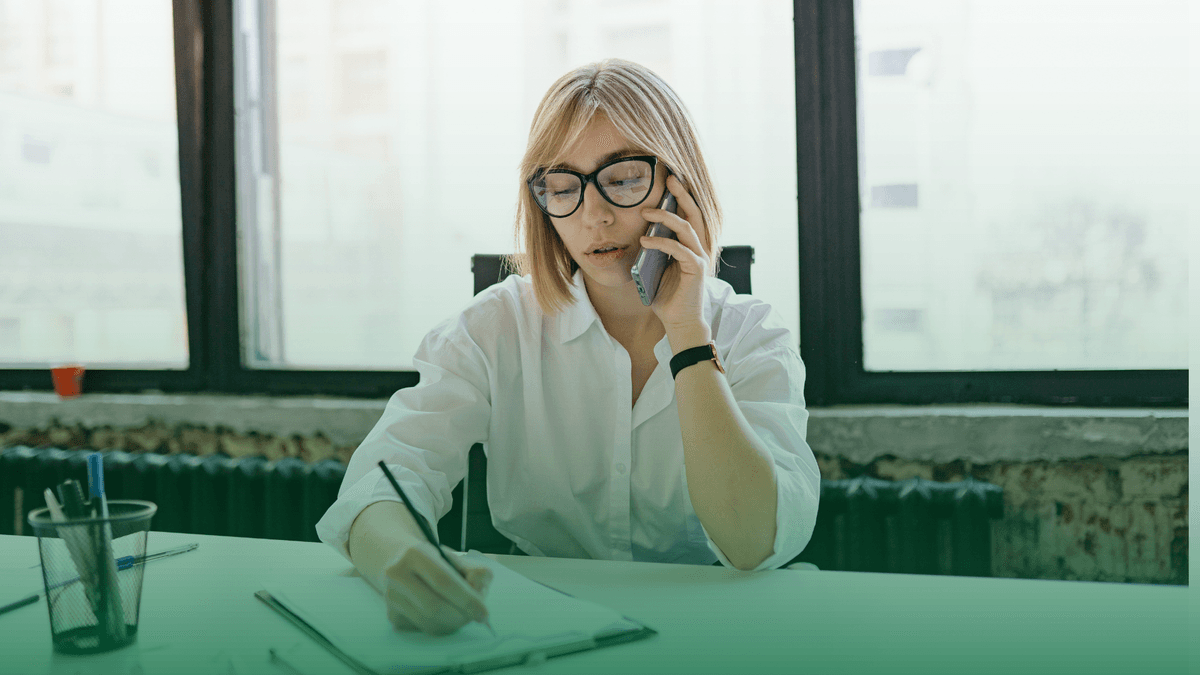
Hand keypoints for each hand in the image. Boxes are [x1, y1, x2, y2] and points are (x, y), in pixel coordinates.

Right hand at [378, 539, 492, 634]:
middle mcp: (397, 574)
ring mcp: (390, 596)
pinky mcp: (391, 615)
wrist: (402, 562)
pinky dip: (440, 627)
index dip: (467, 600)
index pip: (444, 582)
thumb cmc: (436, 562)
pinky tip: (443, 615)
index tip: (483, 614)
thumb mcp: (458, 558)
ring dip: (452, 625)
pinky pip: (422, 630)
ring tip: (461, 615)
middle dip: (460, 617)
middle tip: (474, 617)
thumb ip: (475, 573)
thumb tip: (478, 597)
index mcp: (415, 553)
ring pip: (428, 623)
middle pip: (434, 607)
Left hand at [639, 175, 712, 346]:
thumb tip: (639, 232)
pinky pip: (679, 249)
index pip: (689, 214)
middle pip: (694, 213)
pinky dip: (661, 243)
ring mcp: (699, 257)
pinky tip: (645, 241)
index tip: (669, 179)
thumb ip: (653, 250)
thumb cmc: (667, 296)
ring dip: (665, 217)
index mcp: (690, 245)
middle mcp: (699, 247)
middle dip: (682, 194)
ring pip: (686, 228)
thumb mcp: (655, 268)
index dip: (682, 196)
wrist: (678, 322)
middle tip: (669, 179)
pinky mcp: (696, 269)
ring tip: (646, 212)